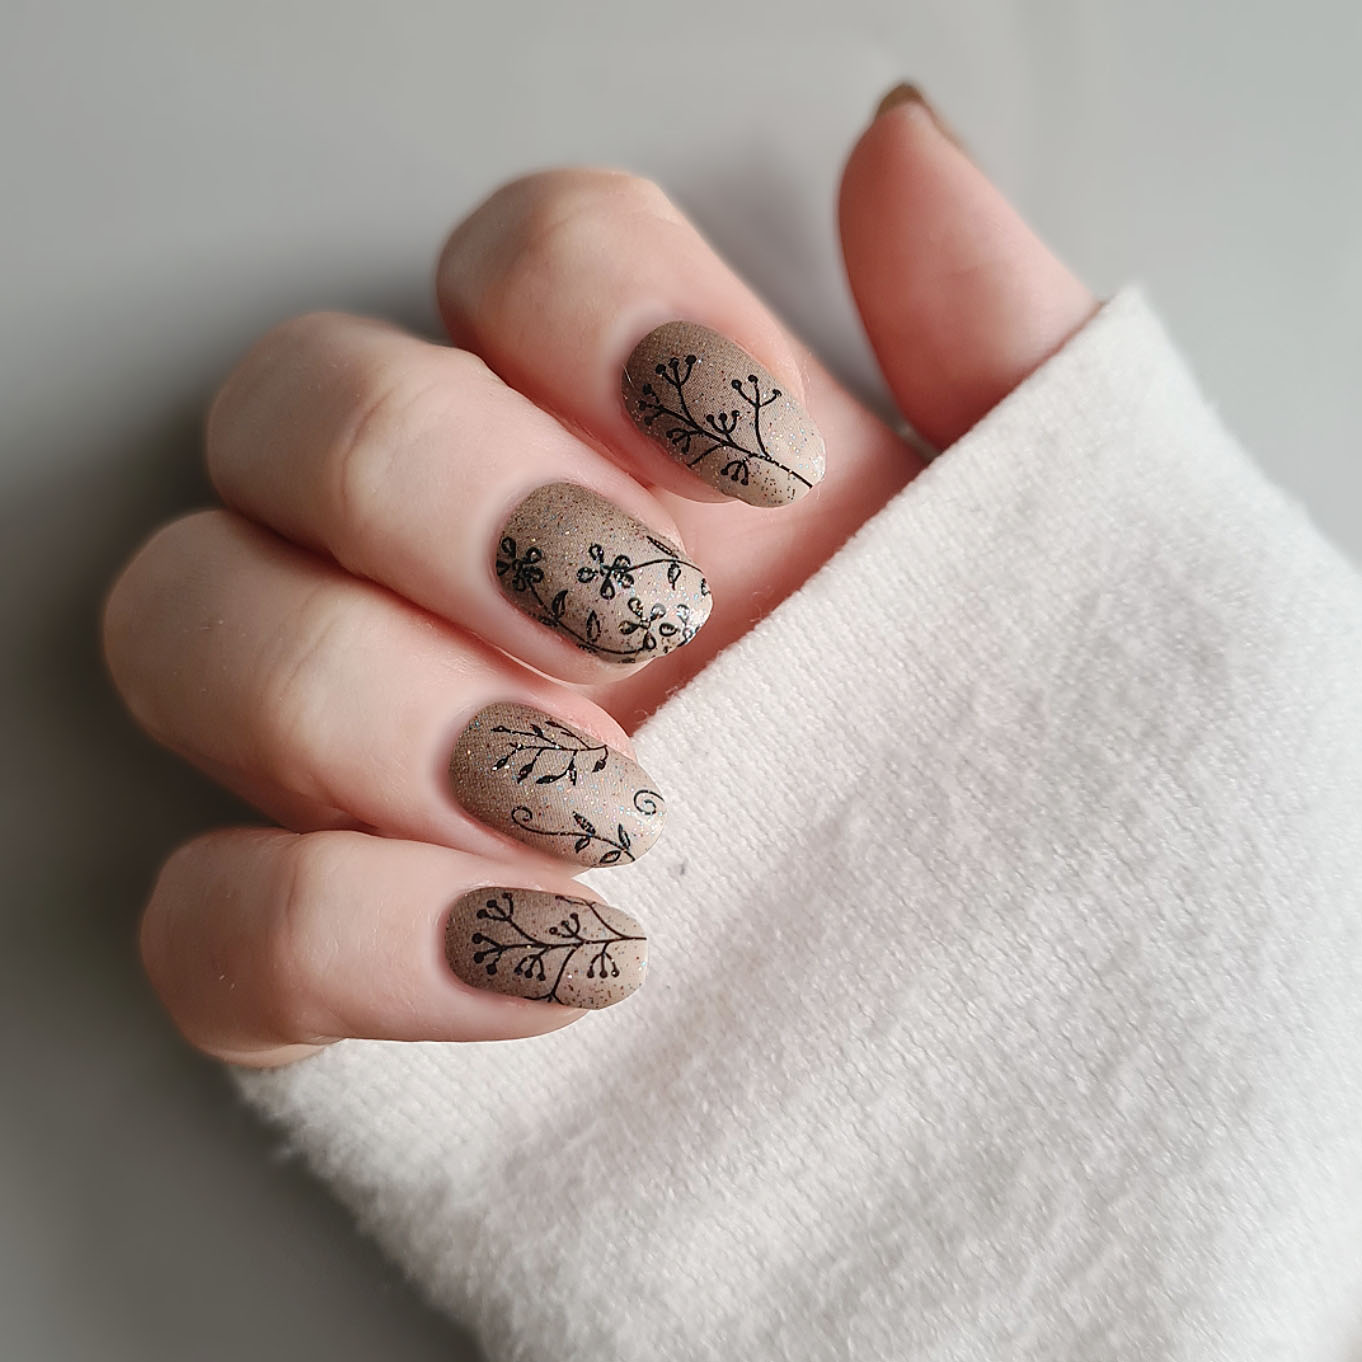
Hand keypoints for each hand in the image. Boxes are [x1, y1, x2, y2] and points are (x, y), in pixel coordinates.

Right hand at [102, 86, 1093, 1065]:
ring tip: (608, 814)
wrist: (1032, 1051)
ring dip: (368, 701)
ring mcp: (381, 767)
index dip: (594, 309)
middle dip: (441, 488)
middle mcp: (473, 581)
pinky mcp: (341, 962)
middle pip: (293, 408)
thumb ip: (992, 344)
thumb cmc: (1032, 796)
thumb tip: (893, 154)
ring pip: (190, 625)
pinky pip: (204, 921)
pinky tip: (553, 963)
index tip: (764, 469)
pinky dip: (337, 931)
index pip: (511, 258)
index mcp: (636, 458)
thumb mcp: (1058, 560)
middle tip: (646, 630)